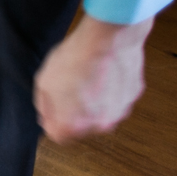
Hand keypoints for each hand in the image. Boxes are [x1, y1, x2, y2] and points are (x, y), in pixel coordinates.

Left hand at [34, 14, 154, 143]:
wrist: (107, 38)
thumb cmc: (74, 59)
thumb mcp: (43, 84)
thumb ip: (45, 107)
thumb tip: (48, 117)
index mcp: (73, 126)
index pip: (58, 136)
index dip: (53, 120)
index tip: (53, 105)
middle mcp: (99, 126)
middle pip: (82, 126)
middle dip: (75, 112)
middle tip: (70, 88)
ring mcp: (120, 112)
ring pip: (101, 113)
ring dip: (94, 102)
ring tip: (87, 77)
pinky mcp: (133, 96)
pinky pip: (116, 98)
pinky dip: (110, 90)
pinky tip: (102, 72)